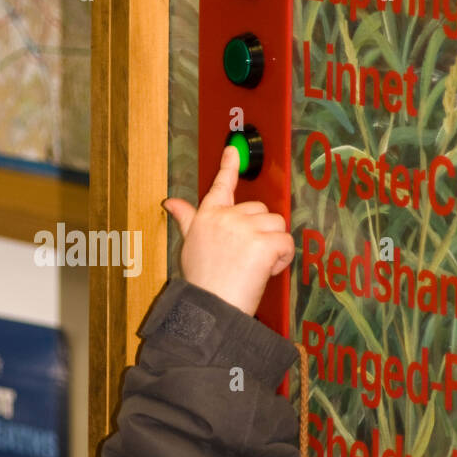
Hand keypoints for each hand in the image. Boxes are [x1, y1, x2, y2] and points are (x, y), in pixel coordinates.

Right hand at [162, 144, 294, 316]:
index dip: (229, 166)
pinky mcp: (263, 243)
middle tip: (246, 259)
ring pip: (277, 225)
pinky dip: (282, 259)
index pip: (221, 185)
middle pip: (261, 211)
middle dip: (262, 233)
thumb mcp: (190, 245)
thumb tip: (170, 202)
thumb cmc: (201, 281)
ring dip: (273, 246)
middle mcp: (226, 216)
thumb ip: (187, 219)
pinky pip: (285, 243)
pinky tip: (264, 272)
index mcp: (208, 216)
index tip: (233, 149)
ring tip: (255, 267)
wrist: (210, 307)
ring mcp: (245, 228)